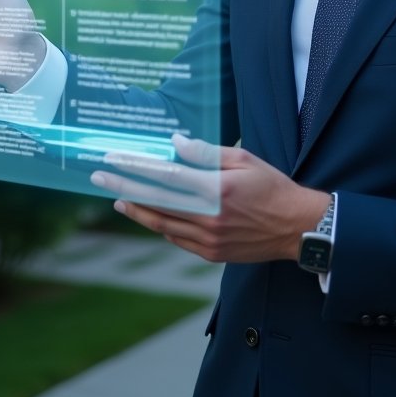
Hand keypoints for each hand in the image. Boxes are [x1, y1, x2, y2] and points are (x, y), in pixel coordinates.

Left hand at [91, 135, 330, 263]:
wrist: (296, 228)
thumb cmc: (272, 186)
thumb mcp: (244, 159)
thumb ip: (207, 153)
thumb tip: (176, 142)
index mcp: (217, 188)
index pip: (166, 175)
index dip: (137, 167)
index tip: (115, 159)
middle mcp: (209, 216)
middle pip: (155, 201)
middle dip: (124, 187)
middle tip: (99, 177)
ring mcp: (208, 239)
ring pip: (161, 223)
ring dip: (136, 209)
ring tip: (117, 197)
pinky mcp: (211, 254)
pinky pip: (176, 238)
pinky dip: (159, 225)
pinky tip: (148, 214)